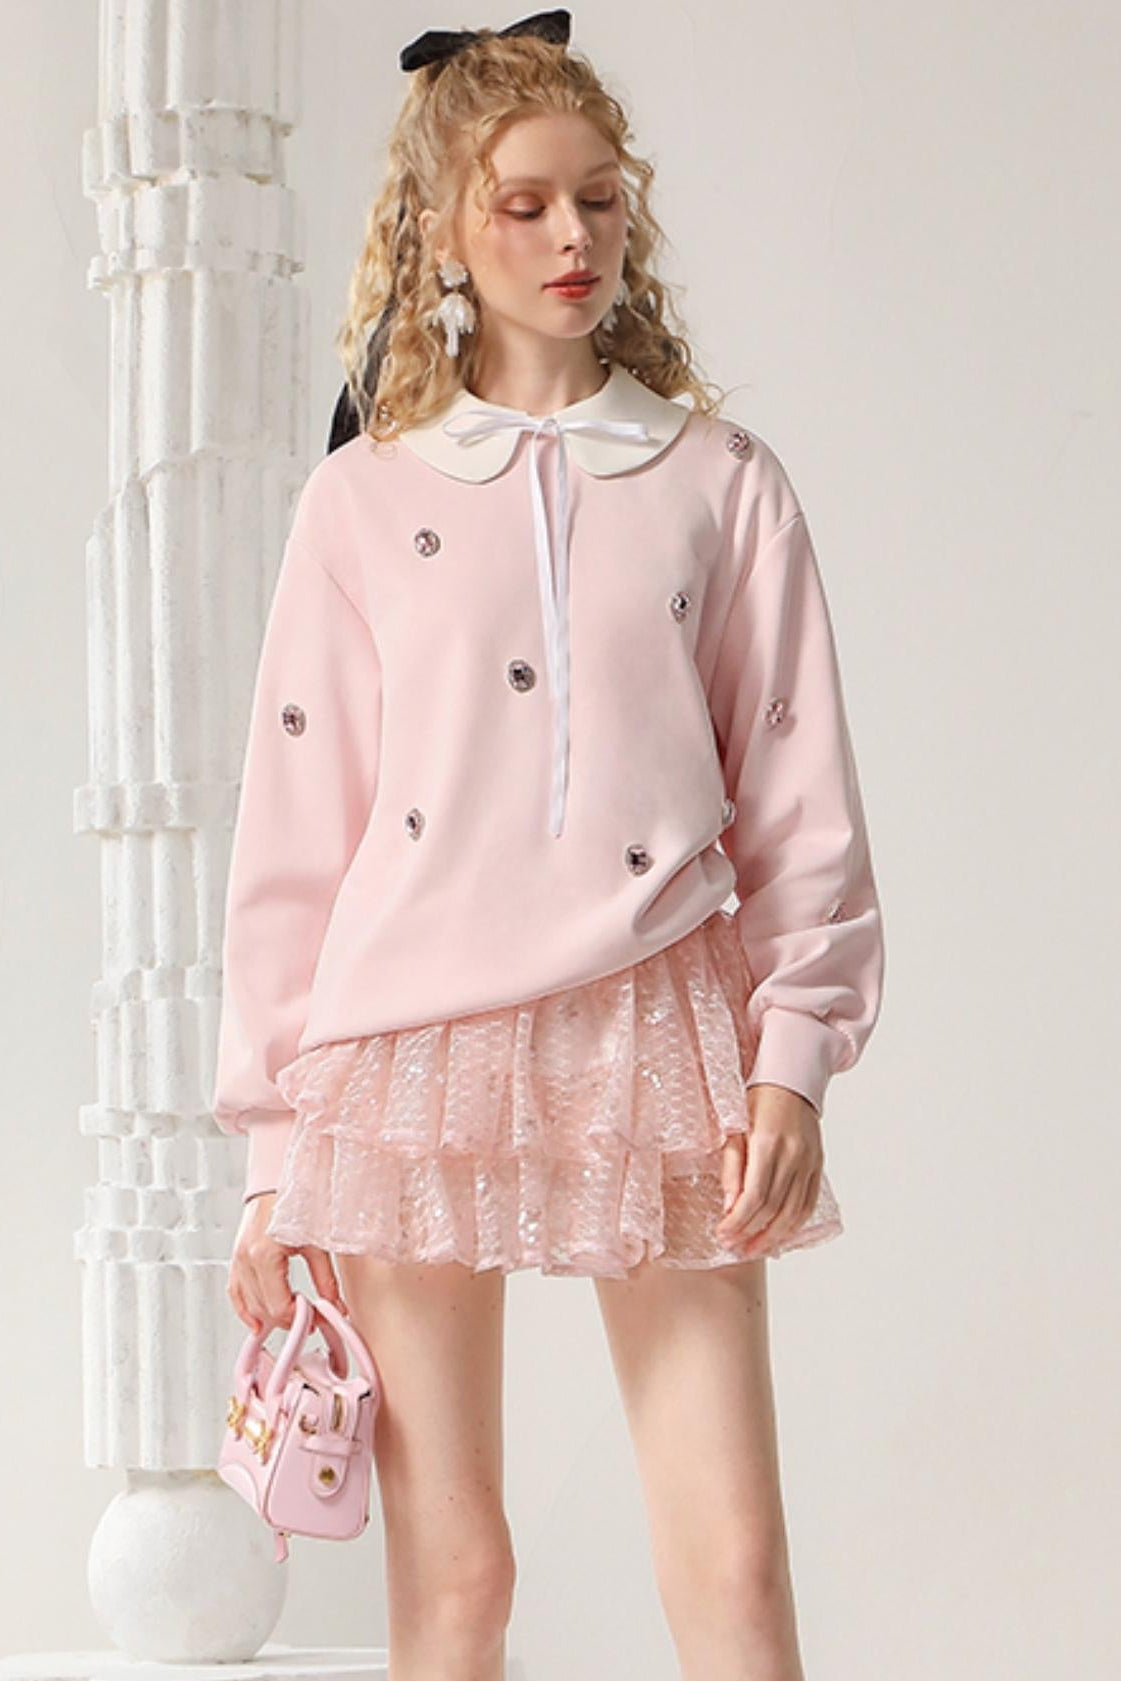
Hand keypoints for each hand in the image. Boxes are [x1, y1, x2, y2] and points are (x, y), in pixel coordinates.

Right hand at [227, 1193, 348, 1334]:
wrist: (279, 1178)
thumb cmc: (298, 1200)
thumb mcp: (317, 1242)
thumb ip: (325, 1279)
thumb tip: (335, 1306)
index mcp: (265, 1255)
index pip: (278, 1306)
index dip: (299, 1319)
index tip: (317, 1319)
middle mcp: (247, 1259)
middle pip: (263, 1309)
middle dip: (288, 1320)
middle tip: (311, 1319)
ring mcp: (238, 1258)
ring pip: (249, 1304)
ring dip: (270, 1317)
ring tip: (292, 1321)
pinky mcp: (236, 1256)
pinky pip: (235, 1291)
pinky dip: (244, 1309)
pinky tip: (256, 1324)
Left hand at [716, 1083, 823, 1256]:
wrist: (792, 1081)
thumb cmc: (758, 1101)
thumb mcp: (735, 1128)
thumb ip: (732, 1167)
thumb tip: (730, 1206)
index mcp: (768, 1144)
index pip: (755, 1195)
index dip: (738, 1221)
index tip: (723, 1234)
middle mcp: (793, 1156)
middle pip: (773, 1208)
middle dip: (751, 1233)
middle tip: (733, 1247)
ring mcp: (809, 1163)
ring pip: (793, 1212)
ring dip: (772, 1236)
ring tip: (753, 1249)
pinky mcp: (817, 1167)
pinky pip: (807, 1204)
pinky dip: (793, 1225)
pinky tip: (778, 1236)